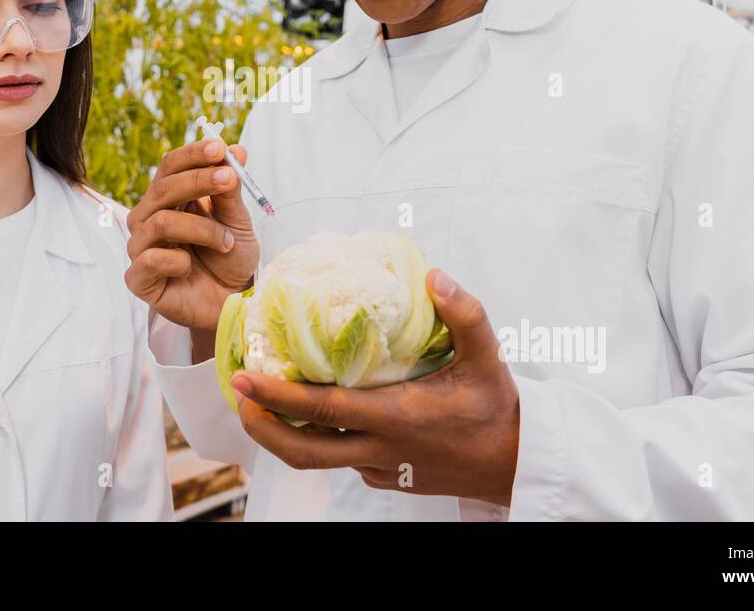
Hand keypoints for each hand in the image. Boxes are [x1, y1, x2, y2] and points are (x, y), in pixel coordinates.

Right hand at [124, 138, 260, 335]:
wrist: (233, 302)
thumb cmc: (230, 258)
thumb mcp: (236, 221)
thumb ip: (230, 190)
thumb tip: (234, 150)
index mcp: (169, 199)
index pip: (171, 166)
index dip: (193, 154)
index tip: (220, 148)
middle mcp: (149, 218)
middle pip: (163, 189)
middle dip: (199, 180)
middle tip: (230, 180)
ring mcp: (141, 248)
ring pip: (161, 222)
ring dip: (201, 229)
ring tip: (226, 242)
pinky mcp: (138, 279)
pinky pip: (150, 260)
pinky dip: (177, 261)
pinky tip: (190, 268)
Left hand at [230, 268, 520, 507]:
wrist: (514, 461)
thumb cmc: (497, 406)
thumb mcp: (488, 355)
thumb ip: (464, 314)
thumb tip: (435, 275)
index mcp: (397, 417)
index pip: (323, 410)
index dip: (278, 395)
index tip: (244, 375)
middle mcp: (380, 448)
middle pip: (303, 450)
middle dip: (262, 425)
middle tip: (239, 392)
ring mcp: (379, 467)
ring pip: (317, 457)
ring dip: (282, 433)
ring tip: (260, 399)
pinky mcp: (384, 477)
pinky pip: (341, 458)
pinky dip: (317, 438)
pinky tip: (310, 410)